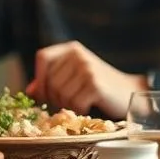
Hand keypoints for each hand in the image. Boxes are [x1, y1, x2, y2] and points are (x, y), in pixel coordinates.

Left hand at [26, 41, 140, 118]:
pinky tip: (89, 106)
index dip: (40, 77)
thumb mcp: (73, 77)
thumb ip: (50, 81)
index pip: (43, 57)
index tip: (43, 92)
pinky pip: (74, 103)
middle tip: (68, 102)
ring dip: (68, 105)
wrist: (130, 92)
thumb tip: (29, 91)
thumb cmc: (98, 86)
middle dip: (55, 97)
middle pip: (50, 81)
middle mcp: (78, 55)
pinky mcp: (95, 85)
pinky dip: (80, 109)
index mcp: (71, 49)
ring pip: (60, 94)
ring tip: (80, 102)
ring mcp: (87, 68)